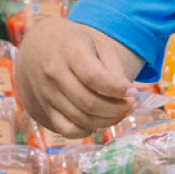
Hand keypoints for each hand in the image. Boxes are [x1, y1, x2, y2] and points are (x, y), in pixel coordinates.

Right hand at [16, 17, 136, 136]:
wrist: (40, 45)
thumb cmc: (76, 43)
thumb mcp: (98, 43)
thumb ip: (114, 67)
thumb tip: (127, 96)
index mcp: (69, 51)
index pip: (94, 77)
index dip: (117, 89)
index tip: (133, 91)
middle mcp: (54, 74)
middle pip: (89, 103)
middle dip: (117, 109)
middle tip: (132, 104)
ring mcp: (48, 94)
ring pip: (81, 119)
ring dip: (108, 121)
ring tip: (122, 111)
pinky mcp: (46, 108)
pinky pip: (67, 130)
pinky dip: (87, 130)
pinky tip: (99, 120)